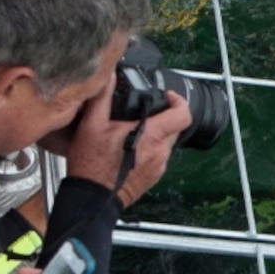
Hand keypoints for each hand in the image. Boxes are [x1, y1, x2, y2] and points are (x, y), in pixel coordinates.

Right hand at [54, 79, 190, 206]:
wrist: (92, 197)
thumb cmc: (91, 164)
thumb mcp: (91, 125)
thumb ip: (103, 98)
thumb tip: (108, 76)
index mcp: (151, 136)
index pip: (183, 114)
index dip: (178, 101)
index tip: (166, 97)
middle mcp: (161, 151)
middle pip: (176, 127)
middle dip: (164, 116)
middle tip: (144, 111)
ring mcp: (159, 166)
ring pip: (167, 142)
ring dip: (156, 133)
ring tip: (133, 130)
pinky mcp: (154, 176)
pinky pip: (159, 156)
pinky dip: (150, 148)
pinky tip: (131, 148)